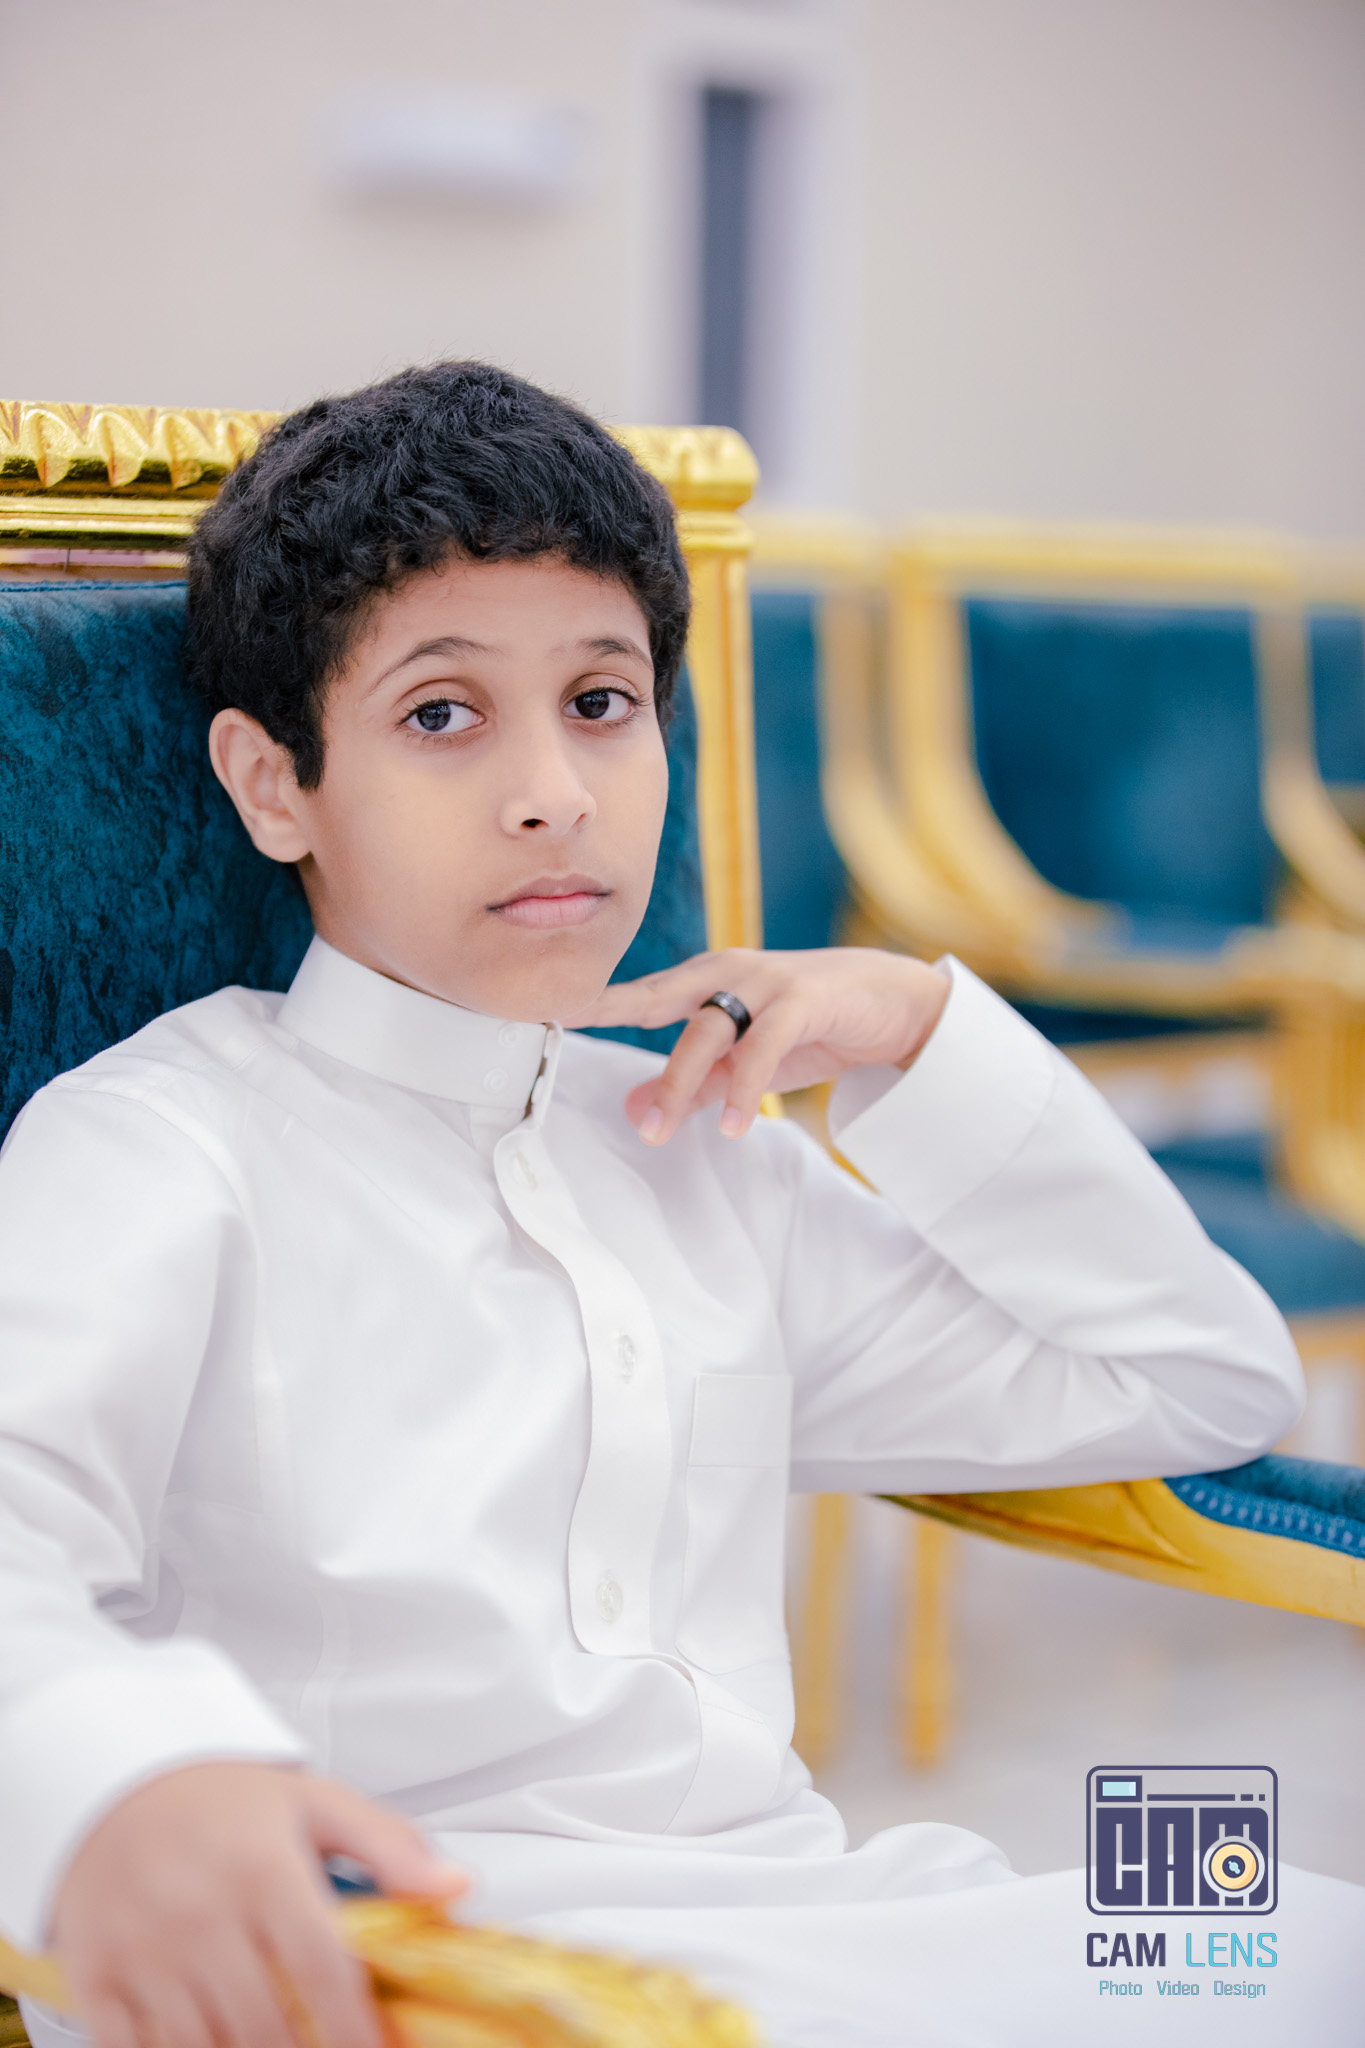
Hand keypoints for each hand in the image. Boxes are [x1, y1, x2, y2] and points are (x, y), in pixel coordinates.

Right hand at [52, 1762, 465, 2047]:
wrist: (114, 1783)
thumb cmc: (222, 1802)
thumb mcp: (314, 1802)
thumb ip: (389, 1845)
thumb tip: (455, 1887)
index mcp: (262, 1868)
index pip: (323, 1970)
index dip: (355, 2031)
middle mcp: (200, 1913)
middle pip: (265, 2025)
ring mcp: (143, 1951)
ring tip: (278, 2044)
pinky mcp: (97, 1977)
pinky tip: (211, 2046)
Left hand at [568, 946, 950, 1144]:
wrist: (895, 1001)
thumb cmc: (812, 1024)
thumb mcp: (745, 1062)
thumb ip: (694, 1086)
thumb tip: (635, 1113)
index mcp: (708, 978)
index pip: (642, 993)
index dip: (597, 1005)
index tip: (550, 1017)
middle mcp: (729, 970)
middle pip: (665, 1009)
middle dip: (638, 1058)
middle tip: (625, 1116)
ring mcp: (767, 980)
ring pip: (708, 1029)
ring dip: (684, 1083)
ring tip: (665, 1133)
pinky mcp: (805, 997)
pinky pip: (763, 1044)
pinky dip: (746, 1087)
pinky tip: (738, 1124)